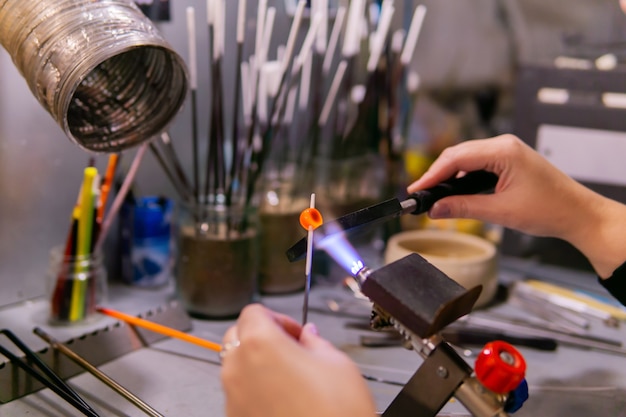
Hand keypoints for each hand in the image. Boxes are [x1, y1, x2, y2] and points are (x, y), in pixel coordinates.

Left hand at [220, 304, 376, 416]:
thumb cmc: (334, 414)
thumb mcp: (337, 364)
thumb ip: (316, 341)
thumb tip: (309, 336)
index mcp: (261, 343)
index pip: (254, 311)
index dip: (279, 317)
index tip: (295, 331)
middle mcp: (238, 367)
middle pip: (238, 335)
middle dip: (262, 336)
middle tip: (291, 348)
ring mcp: (233, 395)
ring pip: (236, 365)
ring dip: (257, 363)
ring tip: (290, 376)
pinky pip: (240, 392)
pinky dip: (255, 388)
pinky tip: (284, 398)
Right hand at [407, 134, 625, 276]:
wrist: (578, 214)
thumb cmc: (550, 209)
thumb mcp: (500, 212)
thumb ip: (464, 208)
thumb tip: (436, 209)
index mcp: (504, 151)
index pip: (456, 158)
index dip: (432, 174)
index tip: (417, 189)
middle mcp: (504, 145)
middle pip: (458, 154)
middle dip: (437, 174)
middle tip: (420, 194)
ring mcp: (507, 151)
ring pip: (466, 158)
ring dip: (449, 175)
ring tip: (433, 194)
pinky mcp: (508, 160)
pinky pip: (477, 163)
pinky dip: (462, 176)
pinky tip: (454, 190)